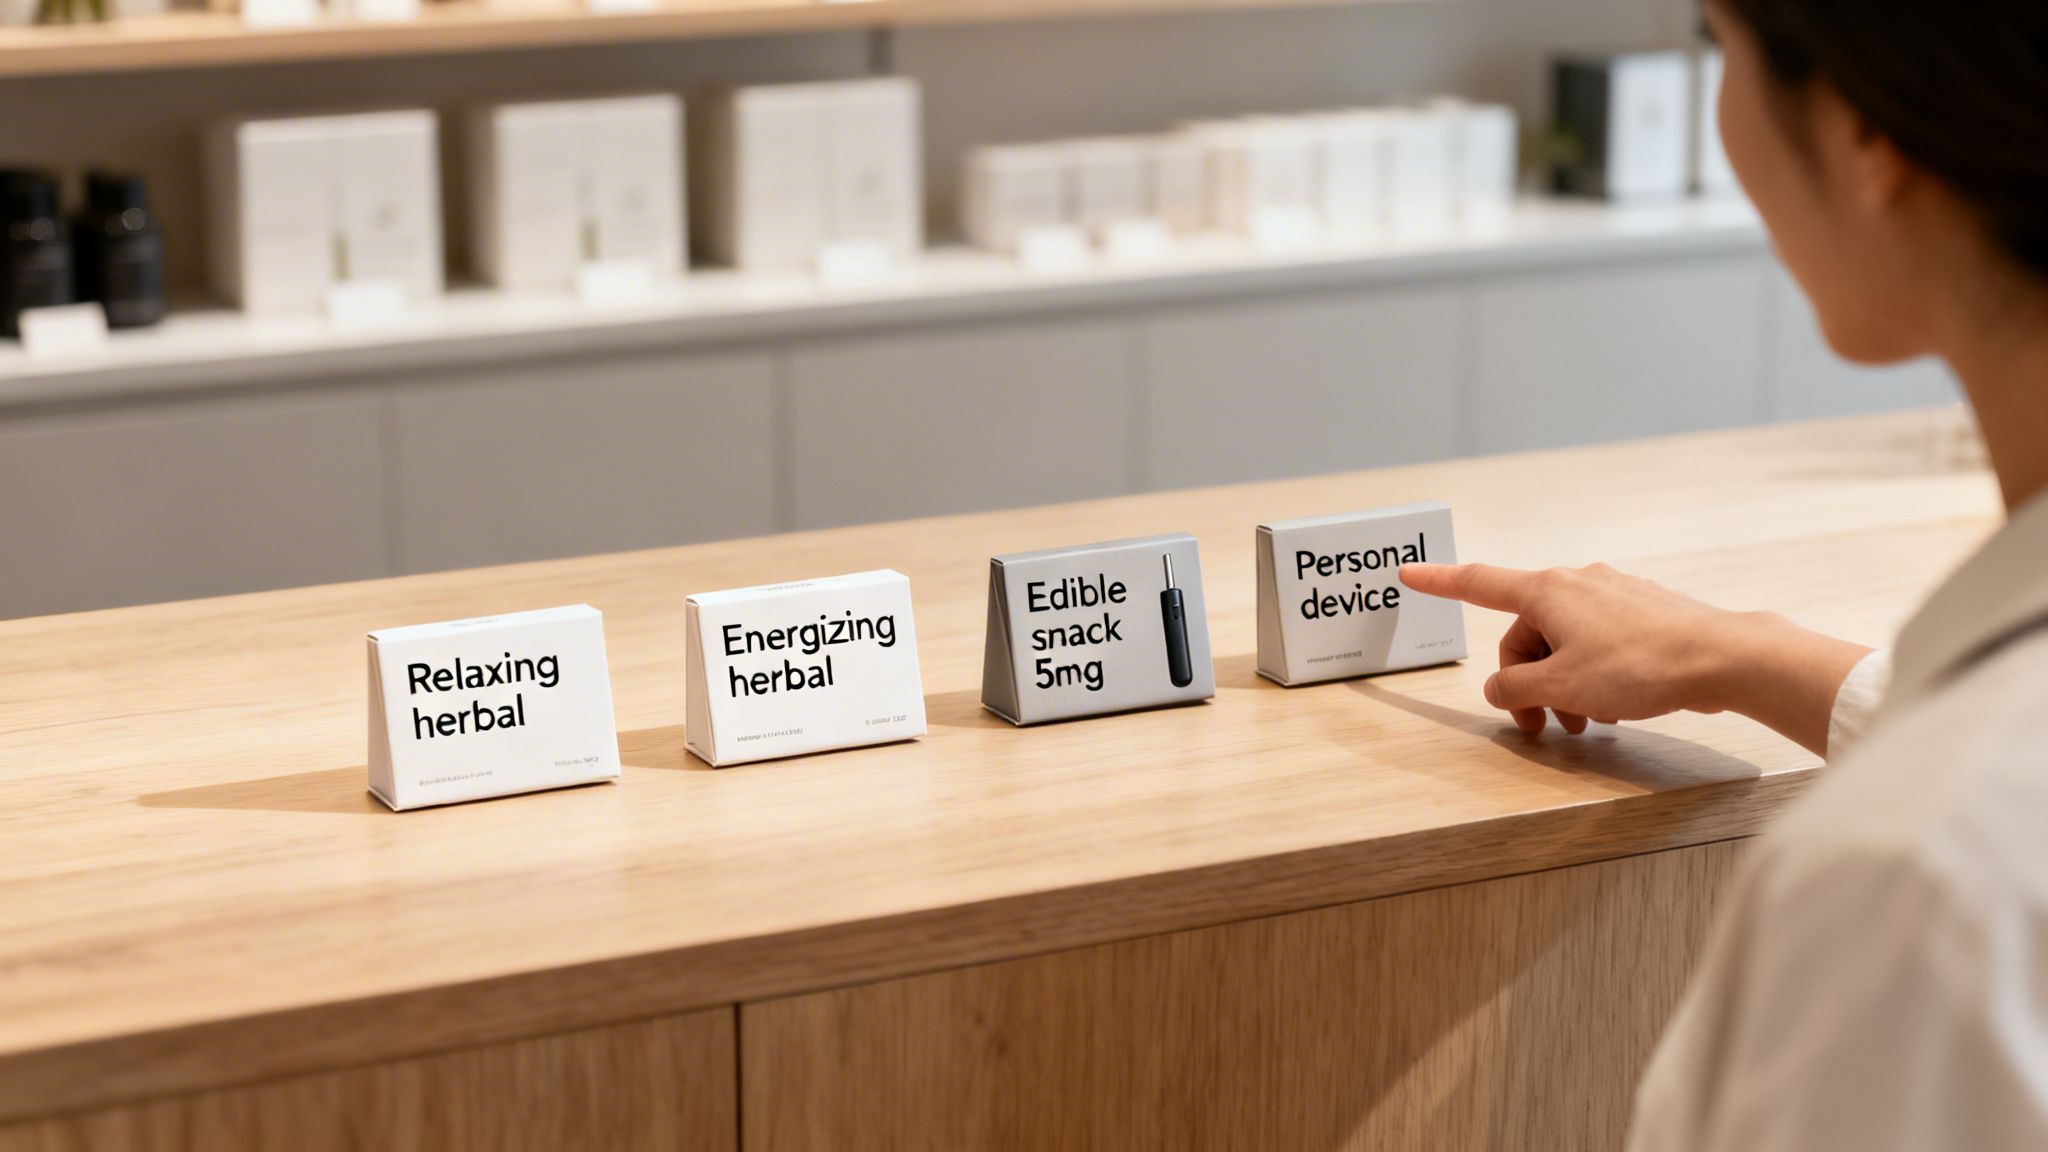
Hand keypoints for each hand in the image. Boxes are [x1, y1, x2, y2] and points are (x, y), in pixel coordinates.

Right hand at [1399, 561, 1869, 753]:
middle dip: (1525, 681)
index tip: (1409, 574)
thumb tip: (1501, 690)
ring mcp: (1614, 594)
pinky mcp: (1644, 613)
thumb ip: (1516, 689)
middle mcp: (1577, 582)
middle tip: (1539, 726)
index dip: (1439, 583)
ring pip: (1565, 641)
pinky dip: (1592, 674)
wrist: (1722, 658)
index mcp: (1546, 591)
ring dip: (1561, 684)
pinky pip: (1598, 643)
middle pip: (1526, 633)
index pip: (1478, 584)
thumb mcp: (1562, 687)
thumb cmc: (1638, 667)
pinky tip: (1613, 707)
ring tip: (1582, 724)